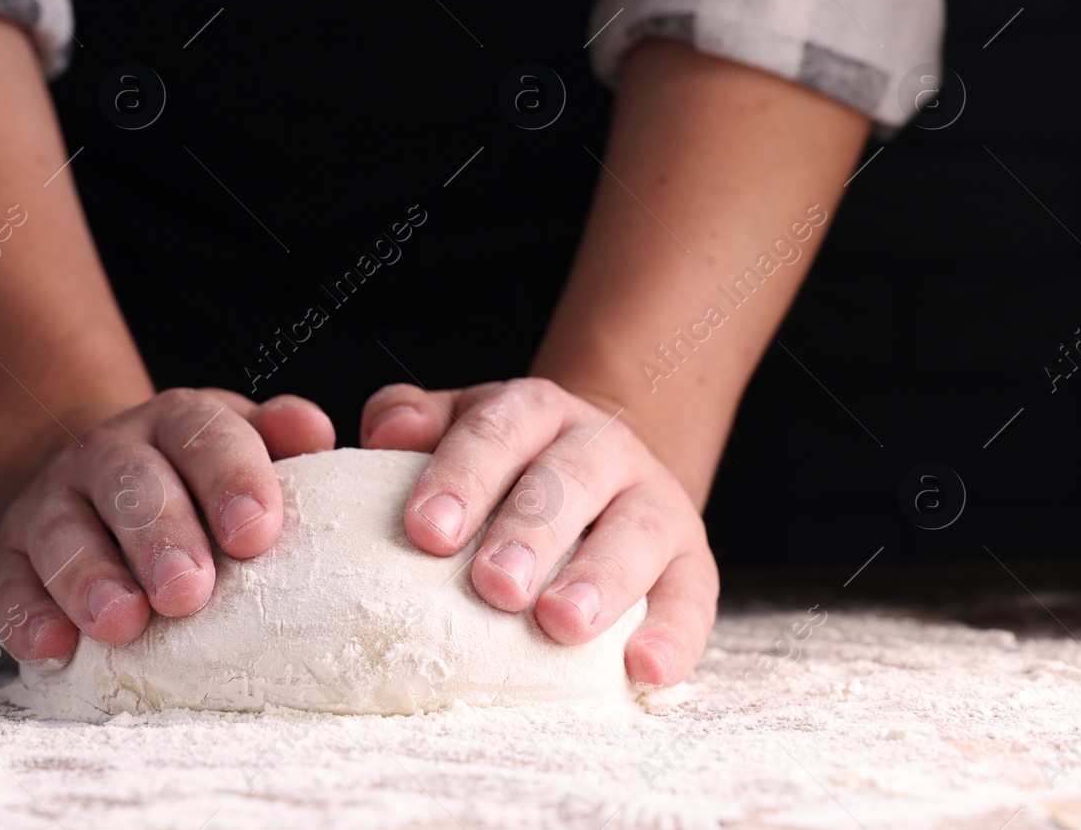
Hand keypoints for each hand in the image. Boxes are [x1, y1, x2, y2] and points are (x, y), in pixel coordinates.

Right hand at [0, 388, 333, 664]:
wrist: (97, 484)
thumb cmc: (195, 482)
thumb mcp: (241, 445)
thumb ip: (279, 437)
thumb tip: (316, 432)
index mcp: (177, 423)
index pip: (204, 435)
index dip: (230, 479)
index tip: (256, 534)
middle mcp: (109, 453)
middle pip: (132, 484)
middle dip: (161, 537)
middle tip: (188, 592)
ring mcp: (52, 501)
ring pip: (62, 531)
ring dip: (90, 577)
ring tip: (123, 624)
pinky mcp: (7, 555)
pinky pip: (5, 582)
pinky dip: (25, 615)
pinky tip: (53, 648)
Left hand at [361, 377, 716, 686]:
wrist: (600, 471)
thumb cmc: (505, 465)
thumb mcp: (459, 428)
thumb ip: (412, 420)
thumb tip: (387, 431)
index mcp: (535, 410)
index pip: (498, 432)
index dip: (462, 477)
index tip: (426, 531)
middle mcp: (603, 446)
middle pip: (569, 480)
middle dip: (530, 532)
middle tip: (494, 585)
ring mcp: (655, 501)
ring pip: (638, 532)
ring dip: (602, 579)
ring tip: (562, 624)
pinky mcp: (693, 561)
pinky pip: (693, 595)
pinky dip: (674, 633)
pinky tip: (644, 669)